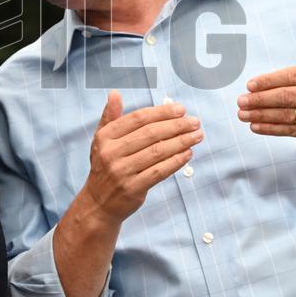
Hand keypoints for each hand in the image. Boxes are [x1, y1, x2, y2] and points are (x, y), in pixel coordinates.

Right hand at [80, 91, 202, 225]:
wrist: (98, 203)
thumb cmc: (105, 166)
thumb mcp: (101, 140)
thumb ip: (110, 116)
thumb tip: (114, 93)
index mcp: (105, 136)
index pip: (138, 118)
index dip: (161, 112)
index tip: (181, 109)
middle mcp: (111, 153)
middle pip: (150, 134)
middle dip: (176, 125)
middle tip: (195, 122)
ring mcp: (121, 171)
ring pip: (158, 152)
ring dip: (181, 142)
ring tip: (197, 135)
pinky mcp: (133, 188)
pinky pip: (159, 171)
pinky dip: (176, 161)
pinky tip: (188, 153)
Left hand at [237, 18, 295, 143]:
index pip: (293, 76)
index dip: (270, 81)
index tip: (250, 84)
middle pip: (288, 97)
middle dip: (261, 99)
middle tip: (241, 100)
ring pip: (288, 116)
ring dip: (262, 116)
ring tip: (242, 114)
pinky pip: (293, 131)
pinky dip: (273, 129)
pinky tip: (256, 126)